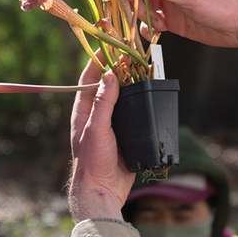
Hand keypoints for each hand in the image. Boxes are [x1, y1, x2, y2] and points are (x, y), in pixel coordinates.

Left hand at [68, 55, 133, 222]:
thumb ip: (103, 103)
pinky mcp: (127, 135)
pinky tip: (153, 95)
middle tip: (134, 54)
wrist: (102, 192)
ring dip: (134, 85)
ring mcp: (112, 124)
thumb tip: (110, 75)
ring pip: (124, 98)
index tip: (110, 44)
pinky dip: (143, 103)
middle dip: (120, 69)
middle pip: (109, 85)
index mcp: (84, 111)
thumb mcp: (96, 129)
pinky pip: (136, 114)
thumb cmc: (93, 161)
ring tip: (145, 69)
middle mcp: (97, 114)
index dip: (99, 60)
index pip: (90, 78)